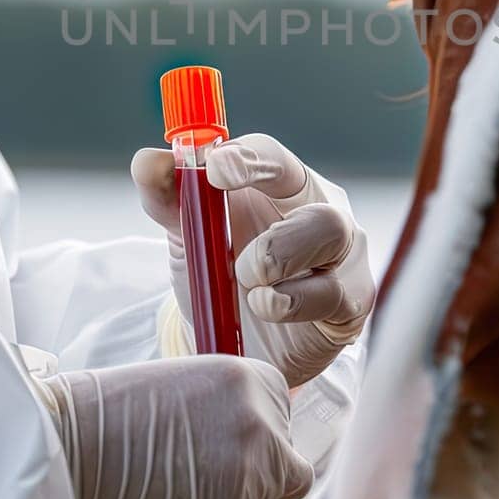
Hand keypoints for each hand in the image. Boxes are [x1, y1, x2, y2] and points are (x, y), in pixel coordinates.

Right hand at [39, 357, 311, 498]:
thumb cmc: (112, 412)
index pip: (286, 419)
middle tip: (205, 471)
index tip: (229, 440)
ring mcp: (247, 473)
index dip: (261, 435)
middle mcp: (259, 422)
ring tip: (173, 482)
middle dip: (258, 476)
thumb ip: (228, 409)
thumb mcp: (184, 387)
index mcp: (248, 379)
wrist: (67, 447)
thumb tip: (256, 442)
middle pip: (288, 468)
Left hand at [131, 134, 375, 387]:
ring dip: (276, 264)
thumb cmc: (223, 272)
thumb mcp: (189, 236)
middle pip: (320, 204)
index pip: (274, 158)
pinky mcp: (351, 302)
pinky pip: (329, 295)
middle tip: (236, 258)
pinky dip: (286, 303)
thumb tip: (147, 161)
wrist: (238, 340)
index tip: (214, 167)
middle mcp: (323, 211)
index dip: (247, 159)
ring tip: (245, 283)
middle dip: (275, 231)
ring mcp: (345, 257)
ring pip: (331, 239)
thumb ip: (169, 199)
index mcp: (283, 184)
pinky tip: (264, 308)